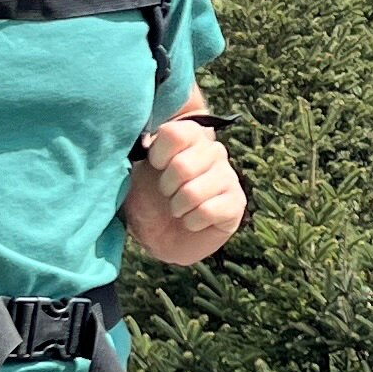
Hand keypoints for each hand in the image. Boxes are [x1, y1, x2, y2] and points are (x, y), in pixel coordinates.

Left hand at [126, 112, 244, 265]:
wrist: (161, 238)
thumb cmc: (149, 200)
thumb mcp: (136, 172)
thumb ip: (139, 150)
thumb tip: (144, 139)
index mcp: (190, 136)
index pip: (175, 133)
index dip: (158, 156)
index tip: (156, 167)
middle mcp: (213, 151)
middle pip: (182, 166)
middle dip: (166, 188)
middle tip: (168, 194)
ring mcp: (228, 176)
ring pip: (193, 193)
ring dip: (178, 208)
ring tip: (180, 208)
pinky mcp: (237, 203)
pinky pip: (207, 212)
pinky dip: (192, 222)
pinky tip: (195, 220)